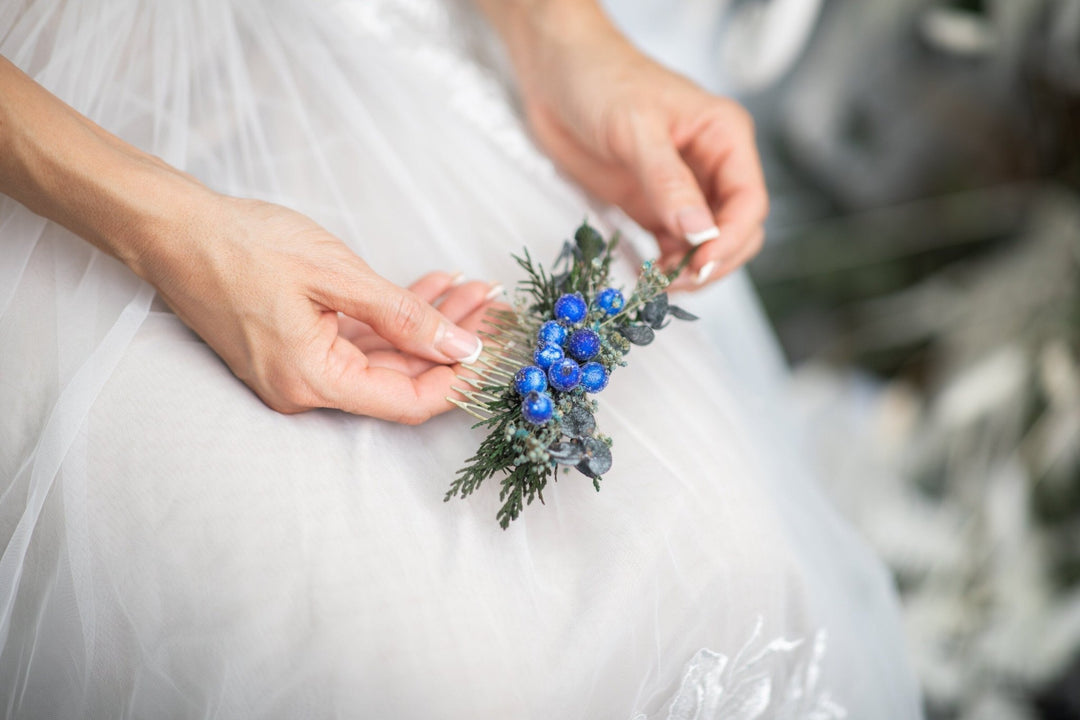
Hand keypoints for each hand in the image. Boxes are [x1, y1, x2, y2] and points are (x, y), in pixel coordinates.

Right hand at [138, 196, 490, 422]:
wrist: (173, 228)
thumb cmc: (244, 246)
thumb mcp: (336, 276)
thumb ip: (404, 316)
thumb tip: (461, 348)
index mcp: (312, 381)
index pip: (407, 401)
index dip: (459, 381)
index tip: (497, 350)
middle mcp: (306, 388)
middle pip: (401, 378)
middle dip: (453, 341)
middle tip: (495, 306)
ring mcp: (299, 370)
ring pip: (385, 357)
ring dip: (428, 324)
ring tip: (472, 290)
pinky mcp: (297, 347)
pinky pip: (359, 341)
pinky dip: (395, 317)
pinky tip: (433, 288)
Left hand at [498, 5, 767, 289]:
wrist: (554, 72)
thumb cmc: (599, 79)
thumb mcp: (635, 129)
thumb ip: (668, 183)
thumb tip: (700, 233)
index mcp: (724, 137)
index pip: (748, 201)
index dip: (731, 239)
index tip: (700, 265)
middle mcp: (710, 165)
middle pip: (736, 230)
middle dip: (713, 262)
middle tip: (675, 282)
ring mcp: (681, 189)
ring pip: (706, 245)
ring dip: (688, 270)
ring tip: (656, 283)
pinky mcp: (651, 205)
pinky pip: (671, 247)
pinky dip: (664, 266)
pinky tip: (645, 274)